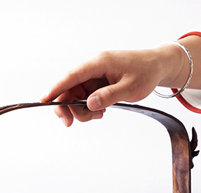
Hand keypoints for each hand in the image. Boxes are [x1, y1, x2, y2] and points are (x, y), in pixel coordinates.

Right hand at [40, 49, 171, 126]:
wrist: (156, 66)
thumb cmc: (146, 72)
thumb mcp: (130, 87)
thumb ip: (109, 96)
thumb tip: (89, 103)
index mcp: (99, 62)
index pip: (71, 76)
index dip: (56, 88)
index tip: (44, 100)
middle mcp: (92, 67)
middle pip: (68, 88)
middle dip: (67, 107)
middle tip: (70, 123)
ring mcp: (93, 76)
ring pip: (75, 95)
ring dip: (81, 110)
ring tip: (99, 115)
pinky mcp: (96, 83)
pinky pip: (84, 97)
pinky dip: (89, 107)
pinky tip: (101, 110)